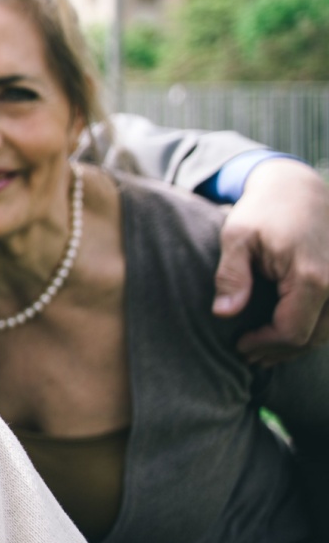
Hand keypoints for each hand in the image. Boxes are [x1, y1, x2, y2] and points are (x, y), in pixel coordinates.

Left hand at [211, 158, 328, 364]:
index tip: (240, 345)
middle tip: (249, 354)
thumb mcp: (237, 236)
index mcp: (311, 277)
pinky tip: (286, 332)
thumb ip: (231, 275)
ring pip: (328, 332)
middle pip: (313, 338)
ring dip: (297, 345)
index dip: (265, 344)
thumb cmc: (263, 210)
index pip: (292, 331)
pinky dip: (312, 330)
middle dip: (279, 350)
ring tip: (265, 349)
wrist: (298, 188)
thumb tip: (224, 313)